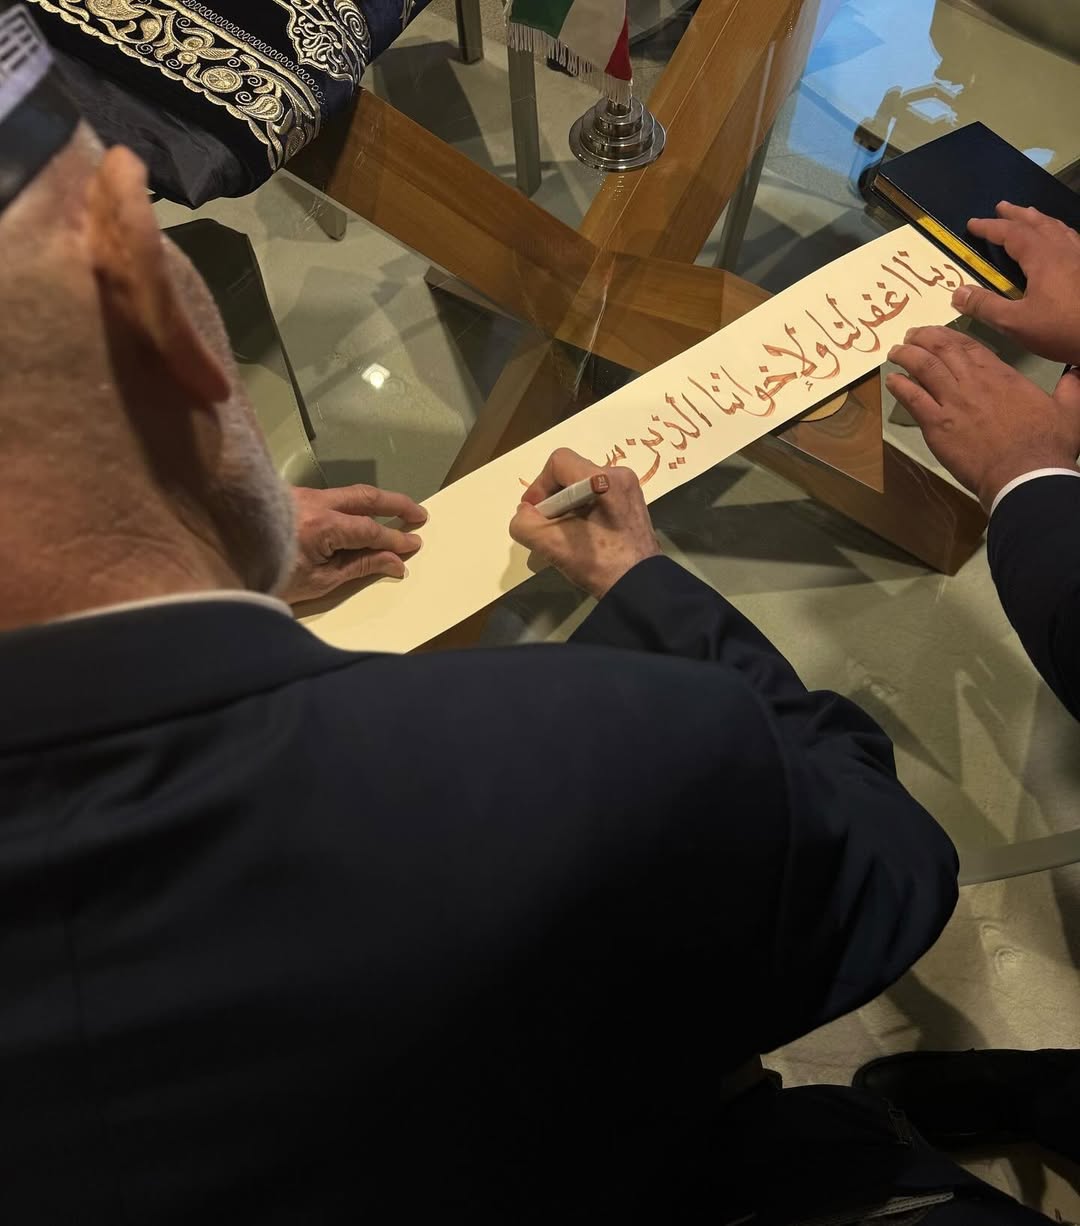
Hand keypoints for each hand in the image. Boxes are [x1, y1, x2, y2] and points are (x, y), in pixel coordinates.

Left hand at [282, 484, 425, 603]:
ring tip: (396, 510)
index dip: (395, 538)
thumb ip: (360, 566)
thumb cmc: (272, 578)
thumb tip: (395, 562)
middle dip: (396, 504)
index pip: (371, 530)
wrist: (223, 561)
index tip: (414, 544)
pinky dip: (352, 503)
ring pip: (347, 493)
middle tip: (419, 514)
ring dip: (375, 501)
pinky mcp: (291, 496)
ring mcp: (301, 496)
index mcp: (323, 527)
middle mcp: (315, 503)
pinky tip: (359, 514)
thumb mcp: (320, 581)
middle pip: (365, 497)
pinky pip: (331, 496)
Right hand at [509, 448, 660, 598]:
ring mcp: (630, 489)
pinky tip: (582, 535)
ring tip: (564, 533)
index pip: (558, 462)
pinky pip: (599, 496)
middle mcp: (620, 475)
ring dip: (566, 506)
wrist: (641, 588)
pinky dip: (583, 511)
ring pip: (584, 486)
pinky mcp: (633, 504)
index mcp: (603, 479)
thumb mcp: (552, 546)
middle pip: (571, 473)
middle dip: (552, 498)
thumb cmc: (599, 564)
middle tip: (547, 526)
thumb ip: (525, 524)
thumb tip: (525, 513)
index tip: (535, 513)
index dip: (539, 485)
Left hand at [887, 326, 1079, 510]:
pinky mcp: (937, 425)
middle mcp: (974, 382)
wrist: (1025, 473)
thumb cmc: (1047, 444)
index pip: (971, 346)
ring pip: (924, 368)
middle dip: (924, 338)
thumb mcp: (1069, 409)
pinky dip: (900, 386)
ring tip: (895, 352)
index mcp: (1002, 375)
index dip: (951, 336)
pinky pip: (913, 399)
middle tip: (911, 335)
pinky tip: (891, 380)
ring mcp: (953, 402)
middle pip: (943, 350)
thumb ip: (1071, 388)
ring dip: (907, 356)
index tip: (939, 333)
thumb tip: (1077, 373)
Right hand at [952, 202, 1079, 364]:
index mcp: (1042, 257)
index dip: (990, 227)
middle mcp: (1063, 249)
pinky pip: (1072, 239)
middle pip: (1038, 223)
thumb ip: (986, 306)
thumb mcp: (1016, 323)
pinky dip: (1058, 232)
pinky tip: (1060, 241)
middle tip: (1001, 207)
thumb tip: (958, 293)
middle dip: (1017, 214)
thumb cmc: (1062, 329)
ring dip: (1039, 220)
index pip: (1011, 233)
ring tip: (1029, 216)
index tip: (972, 224)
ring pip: (1058, 228)